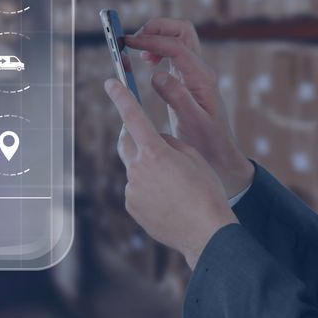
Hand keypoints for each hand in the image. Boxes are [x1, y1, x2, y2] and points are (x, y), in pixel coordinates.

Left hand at [106, 78, 237, 268]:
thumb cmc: (207, 192)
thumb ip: (171, 143)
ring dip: (148, 167)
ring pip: (135, 168)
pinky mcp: (132, 206)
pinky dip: (149, 188)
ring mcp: (132, 190)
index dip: (120, 96)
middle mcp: (137, 169)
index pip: (133, 116)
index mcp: (155, 152)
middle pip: (126, 142)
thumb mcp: (195, 157)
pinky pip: (137, 188)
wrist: (205, 233)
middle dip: (132, 134)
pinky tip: (169, 199)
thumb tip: (157, 142)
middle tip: (145, 133)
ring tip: (174, 183)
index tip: (110, 83)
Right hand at [125, 18, 253, 198]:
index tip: (129, 43)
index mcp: (202, 78)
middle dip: (157, 28)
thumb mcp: (193, 123)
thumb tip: (157, 75)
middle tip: (134, 41)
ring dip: (156, 37)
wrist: (220, 153)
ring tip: (137, 52)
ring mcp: (195, 72)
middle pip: (182, 31)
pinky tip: (146, 63)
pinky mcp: (187, 78)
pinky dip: (157, 49)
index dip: (152, 41)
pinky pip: (173, 52)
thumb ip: (177, 98)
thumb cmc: (208, 141)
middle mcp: (200, 70)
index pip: (177, 47)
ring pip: (178, 38)